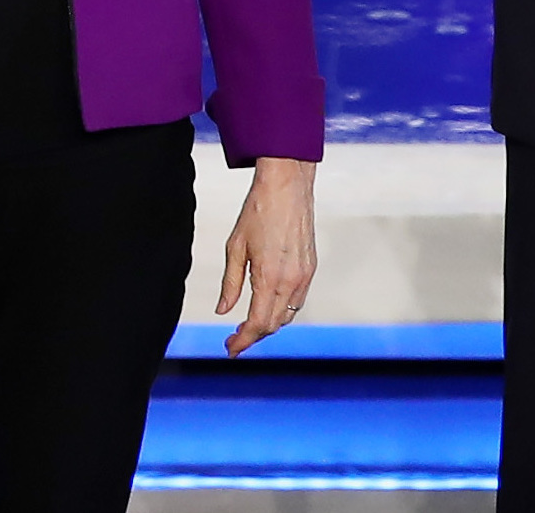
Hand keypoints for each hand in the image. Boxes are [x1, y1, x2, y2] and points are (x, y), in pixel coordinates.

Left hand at [218, 157, 316, 357]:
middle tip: (234, 340)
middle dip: (254, 336)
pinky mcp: (311, 268)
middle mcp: (291, 281)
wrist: (287, 186)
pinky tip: (268, 307)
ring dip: (268, 325)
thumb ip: (230, 283)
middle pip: (273, 324)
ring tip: (248, 326)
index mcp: (270, 277)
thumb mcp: (235, 247)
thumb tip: (223, 310)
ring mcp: (305, 275)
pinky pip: (297, 301)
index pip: (258, 323)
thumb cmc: (258, 211)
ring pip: (287, 315)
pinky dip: (282, 310)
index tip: (230, 349)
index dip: (243, 341)